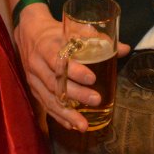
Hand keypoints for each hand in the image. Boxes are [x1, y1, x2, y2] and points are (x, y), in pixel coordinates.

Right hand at [13, 6, 130, 132]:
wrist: (28, 33)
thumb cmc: (55, 31)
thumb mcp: (73, 28)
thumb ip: (97, 38)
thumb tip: (125, 49)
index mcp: (46, 46)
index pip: (58, 60)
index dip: (74, 71)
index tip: (92, 78)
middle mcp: (37, 64)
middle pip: (54, 83)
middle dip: (76, 94)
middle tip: (96, 100)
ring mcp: (33, 78)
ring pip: (49, 99)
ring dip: (67, 113)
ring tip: (84, 125)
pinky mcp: (33, 89)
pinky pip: (45, 105)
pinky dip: (58, 117)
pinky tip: (71, 125)